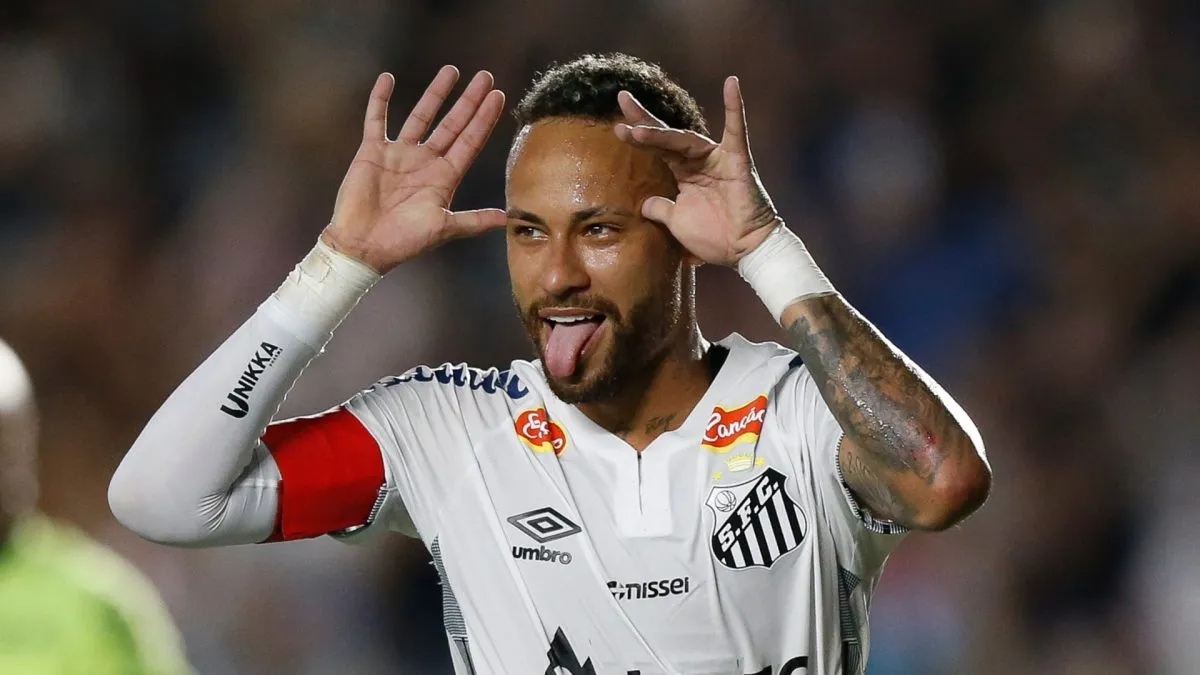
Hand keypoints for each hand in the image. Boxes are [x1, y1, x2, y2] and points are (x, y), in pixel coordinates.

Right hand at [323, 67, 506, 273]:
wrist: (363, 246)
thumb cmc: (403, 242)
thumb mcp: (443, 229)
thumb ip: (474, 221)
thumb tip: (508, 219)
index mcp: (444, 178)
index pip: (470, 141)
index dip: (484, 119)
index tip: (498, 96)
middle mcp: (425, 162)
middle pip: (452, 124)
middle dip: (469, 101)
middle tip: (485, 76)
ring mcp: (399, 154)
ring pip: (421, 116)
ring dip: (436, 94)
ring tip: (451, 70)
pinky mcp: (372, 152)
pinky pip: (376, 119)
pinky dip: (380, 99)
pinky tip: (388, 78)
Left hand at [614, 77, 779, 266]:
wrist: (743, 251)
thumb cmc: (714, 237)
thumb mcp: (676, 222)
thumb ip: (659, 209)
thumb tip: (642, 204)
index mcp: (685, 172)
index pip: (657, 149)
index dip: (638, 137)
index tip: (616, 127)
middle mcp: (699, 160)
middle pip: (667, 136)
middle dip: (643, 121)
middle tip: (621, 98)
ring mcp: (718, 159)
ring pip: (686, 140)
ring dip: (661, 134)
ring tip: (637, 127)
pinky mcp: (737, 161)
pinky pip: (737, 131)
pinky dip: (735, 107)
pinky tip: (731, 84)